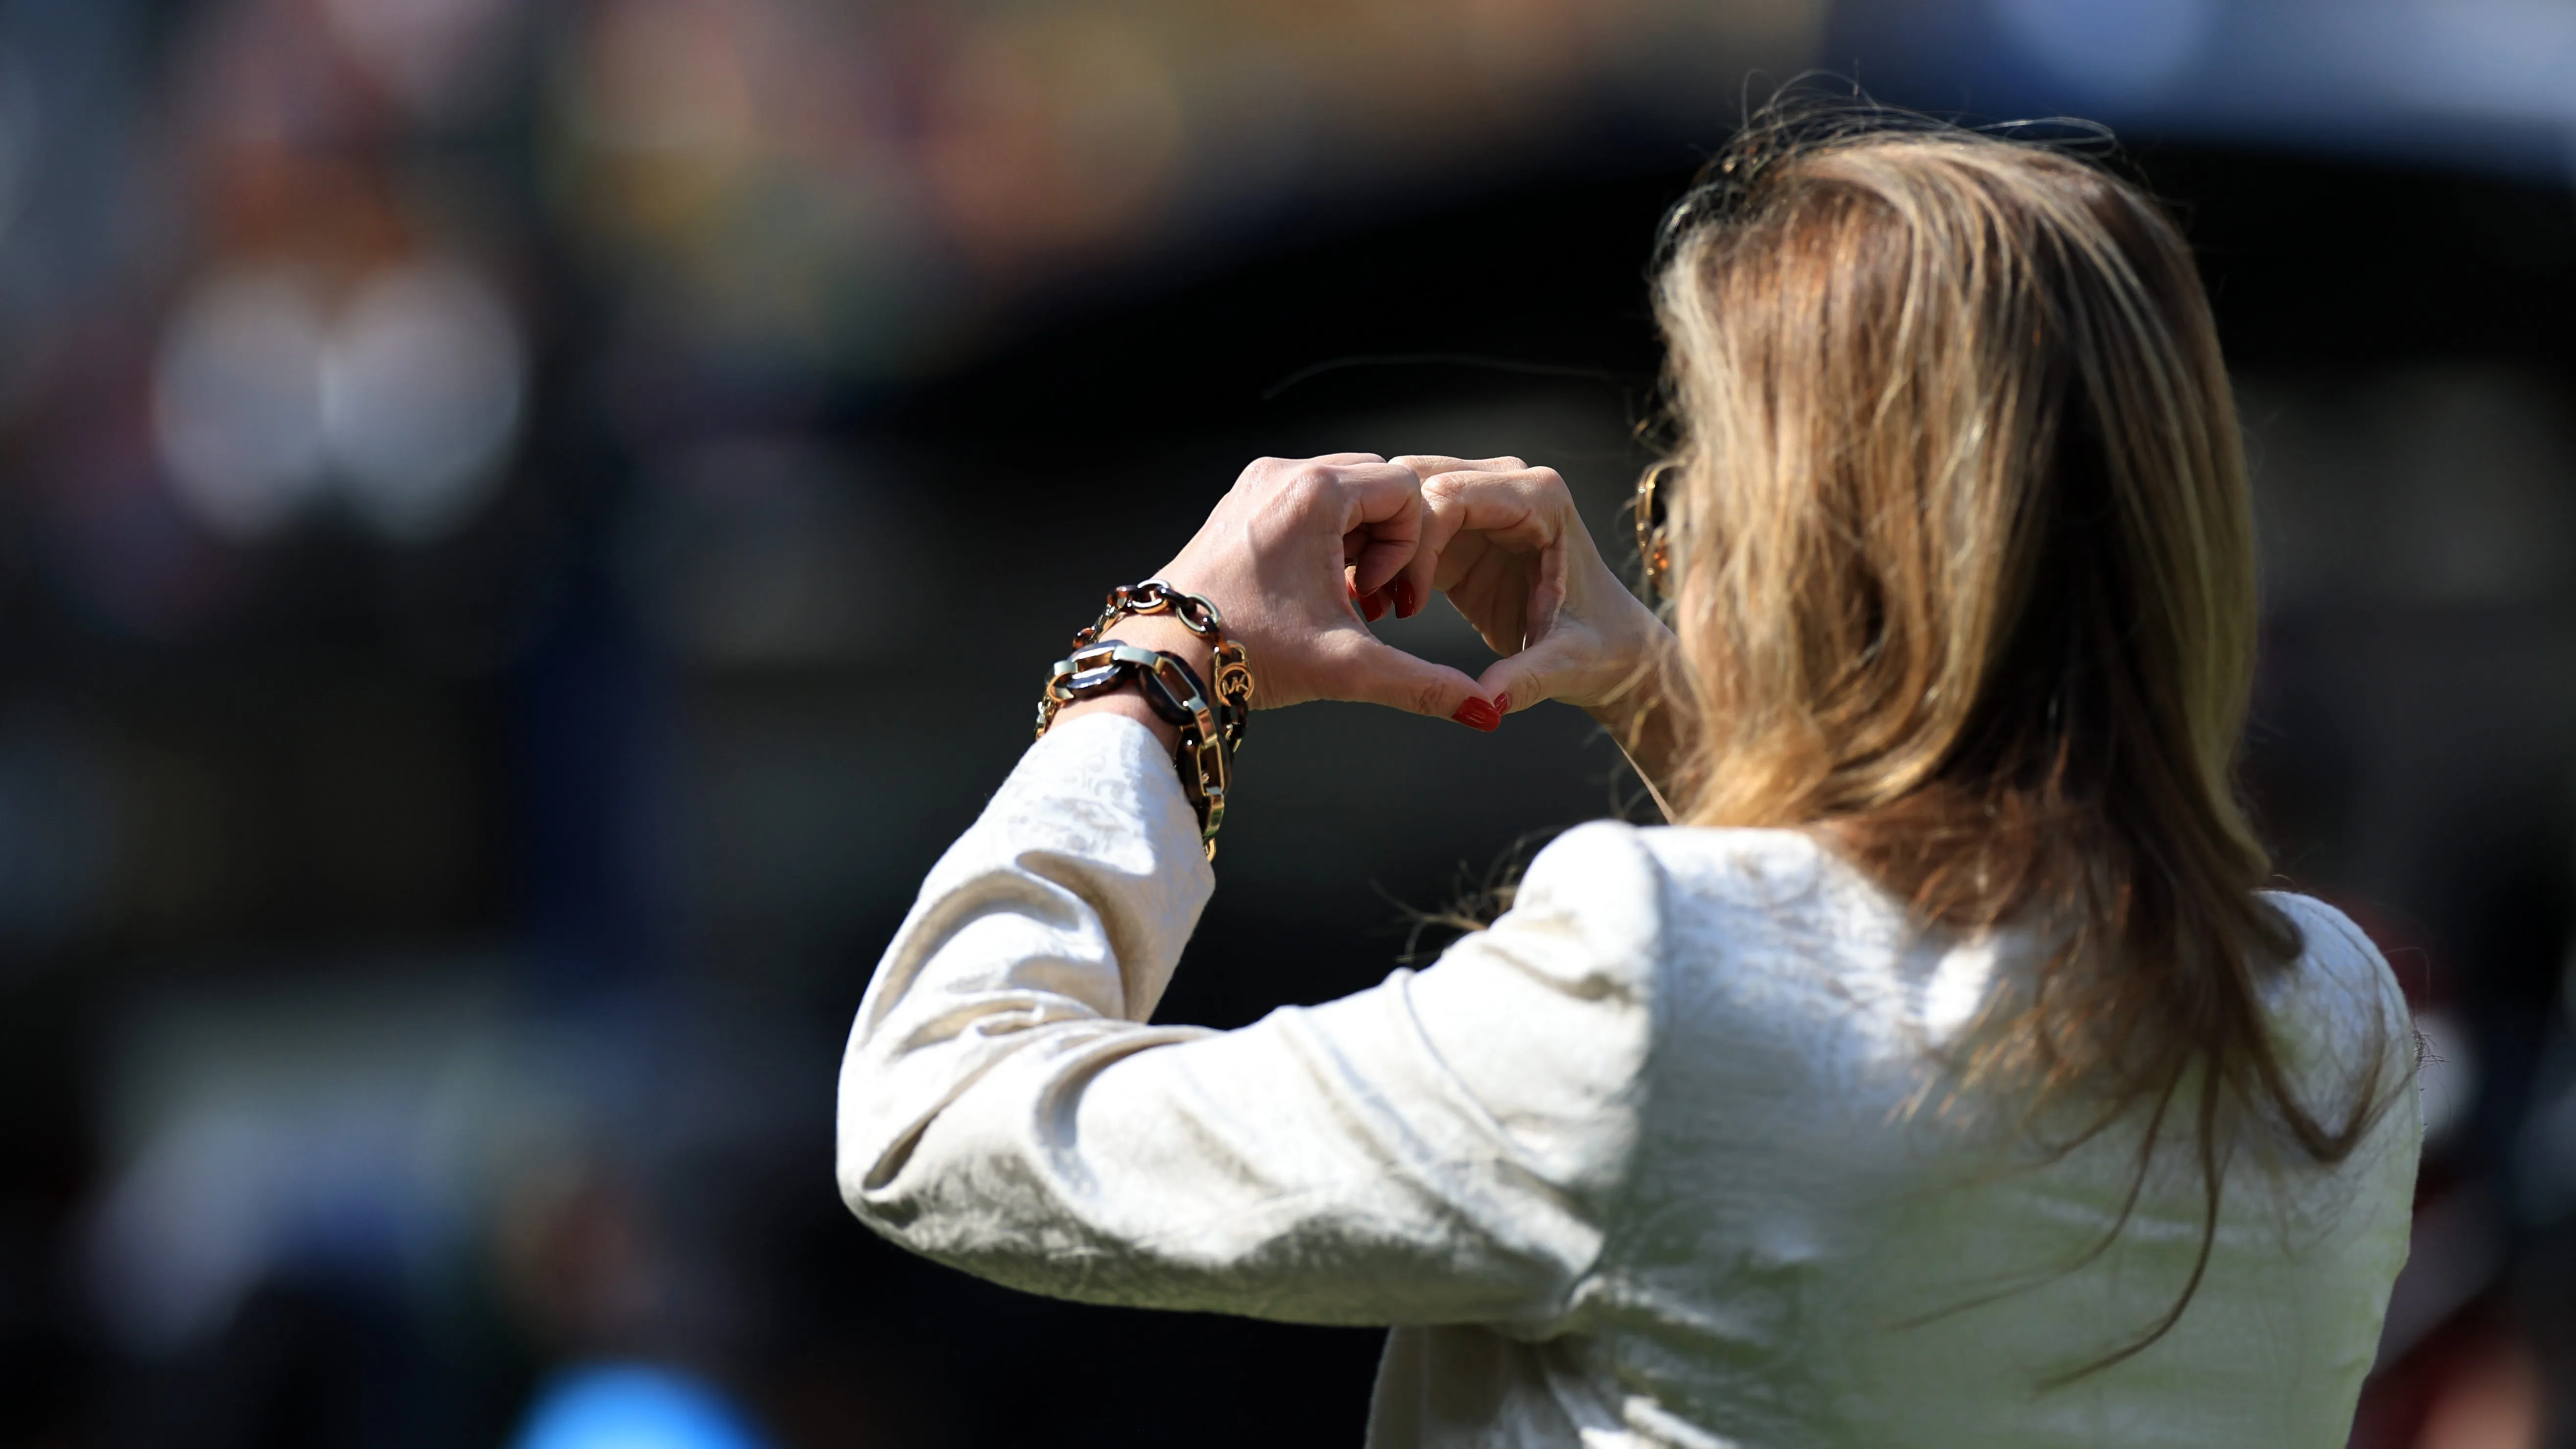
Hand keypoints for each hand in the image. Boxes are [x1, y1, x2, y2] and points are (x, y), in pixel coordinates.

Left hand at [1054, 455, 1498, 742]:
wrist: (1166, 659)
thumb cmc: (1247, 653)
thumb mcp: (1348, 666)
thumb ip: (1424, 683)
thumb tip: (1484, 711)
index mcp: (1314, 493)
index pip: (1407, 490)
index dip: (1410, 548)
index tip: (1381, 599)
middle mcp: (1284, 472)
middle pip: (1378, 484)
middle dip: (1386, 543)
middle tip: (1363, 600)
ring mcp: (1259, 482)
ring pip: (1345, 492)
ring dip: (1358, 541)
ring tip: (1338, 597)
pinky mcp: (1244, 499)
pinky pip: (1309, 499)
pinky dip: (1325, 537)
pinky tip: (1311, 588)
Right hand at [1397, 456, 1672, 716]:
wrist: (1608, 648)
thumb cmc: (1601, 648)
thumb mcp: (1567, 665)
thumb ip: (1527, 678)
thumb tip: (1486, 703)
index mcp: (1542, 498)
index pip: (1454, 495)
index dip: (1417, 545)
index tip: (1406, 607)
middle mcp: (1511, 485)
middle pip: (1419, 479)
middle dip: (1390, 537)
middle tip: (1374, 601)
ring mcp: (1484, 503)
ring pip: (1404, 495)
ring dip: (1381, 545)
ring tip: (1375, 603)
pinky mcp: (1461, 532)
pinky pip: (1407, 527)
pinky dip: (1385, 558)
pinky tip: (1379, 603)